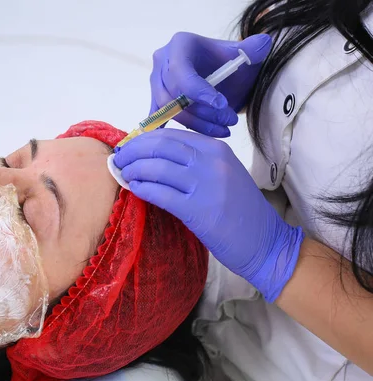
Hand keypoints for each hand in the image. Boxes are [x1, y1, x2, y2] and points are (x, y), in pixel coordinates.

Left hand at [113, 129, 303, 301]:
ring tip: (123, 175)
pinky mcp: (198, 211)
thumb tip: (154, 155)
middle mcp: (211, 162)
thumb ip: (195, 161)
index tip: (129, 146)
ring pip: (157, 168)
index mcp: (217, 149)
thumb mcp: (223, 174)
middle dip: (133, 151)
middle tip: (118, 159)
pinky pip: (161, 194)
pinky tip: (135, 189)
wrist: (265, 242)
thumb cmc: (240, 209)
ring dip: (133, 170)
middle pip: (160, 147)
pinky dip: (142, 189)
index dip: (143, 139)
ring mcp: (206, 186)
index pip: (171, 135)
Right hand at [150, 32, 271, 137]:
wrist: (219, 72)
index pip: (182, 71)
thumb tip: (263, 44)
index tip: (222, 105)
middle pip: (173, 94)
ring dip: (196, 124)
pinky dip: (168, 131)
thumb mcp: (243, 54)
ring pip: (168, 110)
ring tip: (223, 130)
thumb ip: (254, 49)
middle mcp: (162, 62)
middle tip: (229, 121)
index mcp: (180, 45)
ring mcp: (156, 82)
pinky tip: (182, 141)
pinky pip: (159, 118)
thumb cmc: (228, 62)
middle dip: (203, 112)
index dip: (200, 91)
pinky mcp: (156, 101)